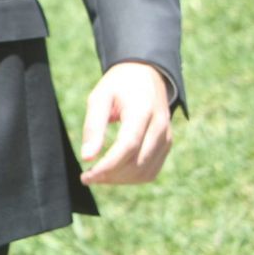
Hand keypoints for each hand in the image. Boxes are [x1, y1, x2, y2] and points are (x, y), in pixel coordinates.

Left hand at [79, 61, 172, 184]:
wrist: (146, 74)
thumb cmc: (118, 86)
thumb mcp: (100, 97)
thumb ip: (94, 126)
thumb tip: (87, 157)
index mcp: (143, 111)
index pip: (128, 146)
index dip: (107, 166)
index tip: (86, 175)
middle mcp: (160, 127)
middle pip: (137, 163)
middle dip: (110, 175)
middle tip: (87, 177)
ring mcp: (167, 137)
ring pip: (145, 171)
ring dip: (120, 180)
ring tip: (98, 175)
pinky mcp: (167, 145)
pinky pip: (151, 170)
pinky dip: (132, 177)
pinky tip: (114, 172)